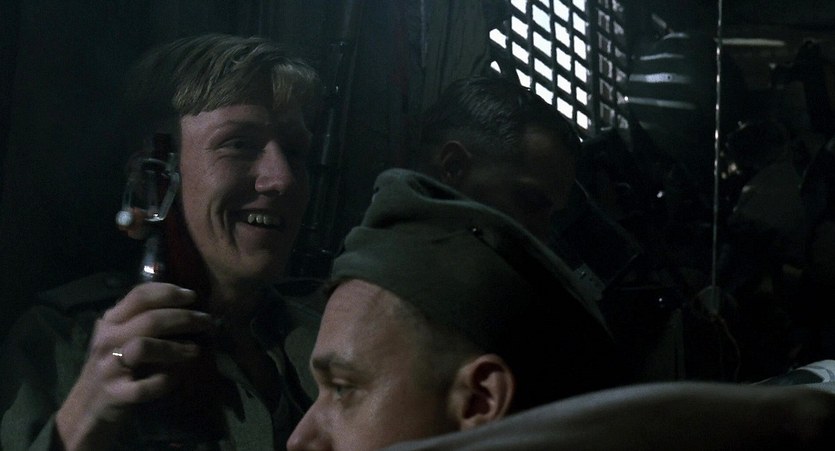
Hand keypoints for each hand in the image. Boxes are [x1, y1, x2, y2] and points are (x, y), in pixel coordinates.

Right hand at [55, 282, 214, 449]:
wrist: (87, 407)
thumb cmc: (114, 366)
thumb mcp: (122, 336)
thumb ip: (143, 319)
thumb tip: (186, 303)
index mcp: (111, 322)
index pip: (139, 295)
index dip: (169, 292)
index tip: (192, 296)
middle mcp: (107, 340)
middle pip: (150, 320)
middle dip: (184, 318)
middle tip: (207, 322)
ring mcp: (109, 368)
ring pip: (143, 348)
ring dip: (175, 348)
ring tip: (195, 350)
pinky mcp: (115, 395)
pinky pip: (144, 387)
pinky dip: (165, 381)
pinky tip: (176, 377)